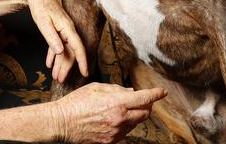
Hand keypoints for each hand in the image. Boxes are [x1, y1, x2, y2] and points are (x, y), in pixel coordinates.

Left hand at [22, 0, 87, 80]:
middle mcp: (68, 30)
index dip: (82, 61)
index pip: (78, 47)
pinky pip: (57, 45)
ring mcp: (62, 30)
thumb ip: (52, 38)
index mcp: (67, 28)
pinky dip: (53, 55)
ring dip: (59, 63)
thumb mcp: (44, 23)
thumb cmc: (40, 6)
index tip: (85, 73)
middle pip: (70, 52)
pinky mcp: (56, 29)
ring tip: (56, 76)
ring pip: (63, 50)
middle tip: (61, 80)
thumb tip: (61, 52)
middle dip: (66, 67)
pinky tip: (49, 64)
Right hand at [50, 83, 167, 143]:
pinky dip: (125, 124)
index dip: (155, 94)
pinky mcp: (112, 141)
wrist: (62, 122)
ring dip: (134, 115)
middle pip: (145, 113)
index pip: (144, 98)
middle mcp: (120, 119)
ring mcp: (116, 132)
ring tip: (120, 108)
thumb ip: (116, 89)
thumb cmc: (76, 102)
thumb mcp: (95, 88)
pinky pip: (126, 132)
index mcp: (116, 103)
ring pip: (136, 123)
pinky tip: (114, 118)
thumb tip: (131, 92)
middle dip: (146, 105)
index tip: (162, 92)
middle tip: (141, 99)